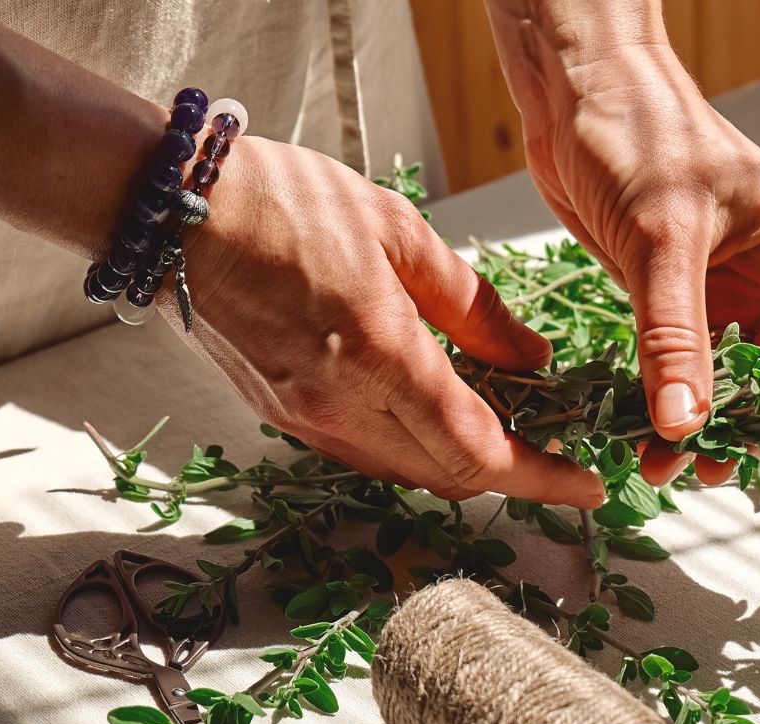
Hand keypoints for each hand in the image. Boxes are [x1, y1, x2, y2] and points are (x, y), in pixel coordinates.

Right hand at [175, 137, 604, 508]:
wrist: (172, 212)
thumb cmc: (285, 203)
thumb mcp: (401, 235)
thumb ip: (472, 306)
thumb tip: (530, 356)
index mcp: (381, 358)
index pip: (481, 453)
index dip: (543, 478)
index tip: (587, 484)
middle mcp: (341, 407)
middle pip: (450, 476)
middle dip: (514, 473)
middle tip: (557, 449)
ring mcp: (305, 420)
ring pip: (407, 471)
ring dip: (461, 460)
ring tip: (504, 423)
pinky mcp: (280, 416)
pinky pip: (365, 452)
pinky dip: (413, 444)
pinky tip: (433, 408)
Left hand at [520, 46, 759, 486]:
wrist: (572, 96)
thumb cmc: (640, 133)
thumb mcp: (665, 240)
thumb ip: (676, 337)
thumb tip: (685, 424)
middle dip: (758, 424)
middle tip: (720, 472)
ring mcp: (730, 288)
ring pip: (735, 377)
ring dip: (708, 425)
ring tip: (671, 470)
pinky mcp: (680, 298)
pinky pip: (687, 366)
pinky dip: (670, 403)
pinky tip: (647, 440)